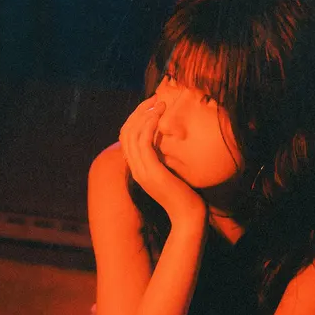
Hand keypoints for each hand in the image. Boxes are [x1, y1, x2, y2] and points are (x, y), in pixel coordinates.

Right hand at [119, 95, 205, 224]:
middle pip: (126, 132)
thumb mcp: (171, 172)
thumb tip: (167, 142)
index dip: (136, 118)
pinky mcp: (151, 172)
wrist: (188, 216)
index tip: (152, 105)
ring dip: (145, 114)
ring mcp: (141, 171)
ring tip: (160, 103)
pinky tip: (159, 117)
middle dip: (139, 111)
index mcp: (137, 168)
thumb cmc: (185, 195)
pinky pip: (143, 143)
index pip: (126, 137)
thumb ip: (164, 159)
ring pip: (132, 135)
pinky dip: (149, 126)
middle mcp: (135, 169)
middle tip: (156, 98)